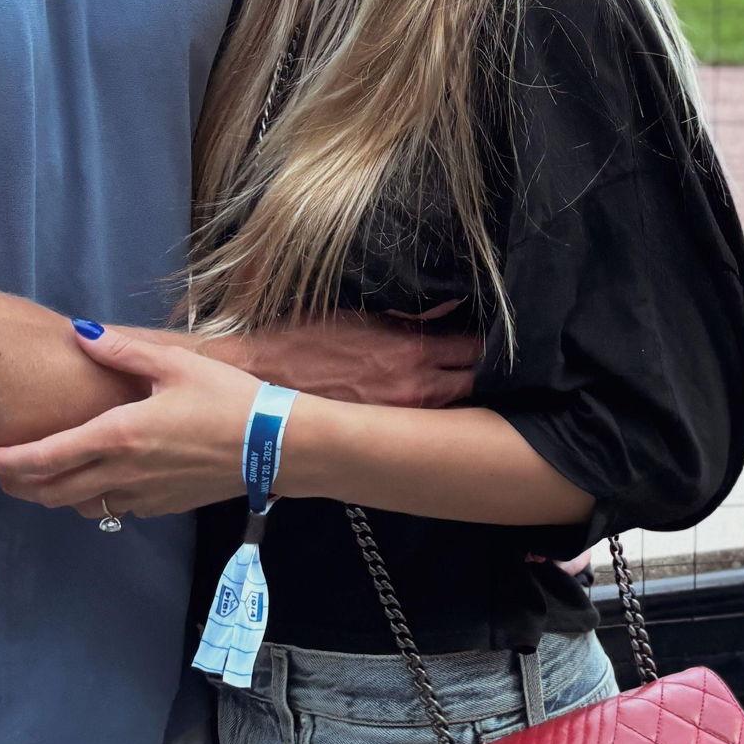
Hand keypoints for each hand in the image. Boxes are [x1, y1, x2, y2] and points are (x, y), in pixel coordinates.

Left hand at [0, 324, 261, 519]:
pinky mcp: (163, 506)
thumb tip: (80, 333)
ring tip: (36, 479)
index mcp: (118, 436)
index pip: (44, 458)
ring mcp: (143, 496)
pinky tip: (93, 482)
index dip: (6, 462)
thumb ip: (122, 352)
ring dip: (51, 496)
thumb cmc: (229, 399)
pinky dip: (90, 499)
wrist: (277, 446)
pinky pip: (113, 508)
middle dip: (17, 485)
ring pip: (80, 506)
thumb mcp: (175, 365)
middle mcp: (123, 473)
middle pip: (51, 491)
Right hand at [237, 303, 478, 408]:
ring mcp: (402, 417)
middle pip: (471, 382)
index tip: (479, 329)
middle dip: (475, 367)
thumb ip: (409, 317)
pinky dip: (429, 411)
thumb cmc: (307, 339)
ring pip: (451, 407)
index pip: (473, 347)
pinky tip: (419, 399)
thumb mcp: (362, 314)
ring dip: (454, 391)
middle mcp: (415, 390)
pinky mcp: (384, 434)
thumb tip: (446, 310)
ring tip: (448, 376)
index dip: (480, 337)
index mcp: (412, 352)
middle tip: (471, 355)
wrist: (264, 380)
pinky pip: (422, 423)